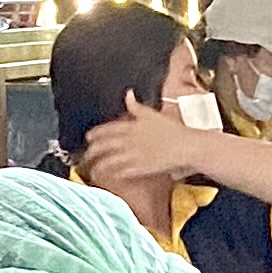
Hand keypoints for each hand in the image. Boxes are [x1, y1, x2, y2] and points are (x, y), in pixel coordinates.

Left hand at [75, 110, 217, 196]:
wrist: (186, 147)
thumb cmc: (173, 131)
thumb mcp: (152, 114)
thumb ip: (136, 106)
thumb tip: (128, 94)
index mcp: (131, 126)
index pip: (106, 129)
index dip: (95, 134)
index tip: (88, 138)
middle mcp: (129, 140)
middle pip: (103, 146)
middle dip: (91, 152)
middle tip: (85, 156)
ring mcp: (133, 155)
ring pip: (108, 161)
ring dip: (98, 166)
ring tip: (92, 171)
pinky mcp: (139, 168)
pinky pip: (119, 172)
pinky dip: (111, 175)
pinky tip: (106, 178)